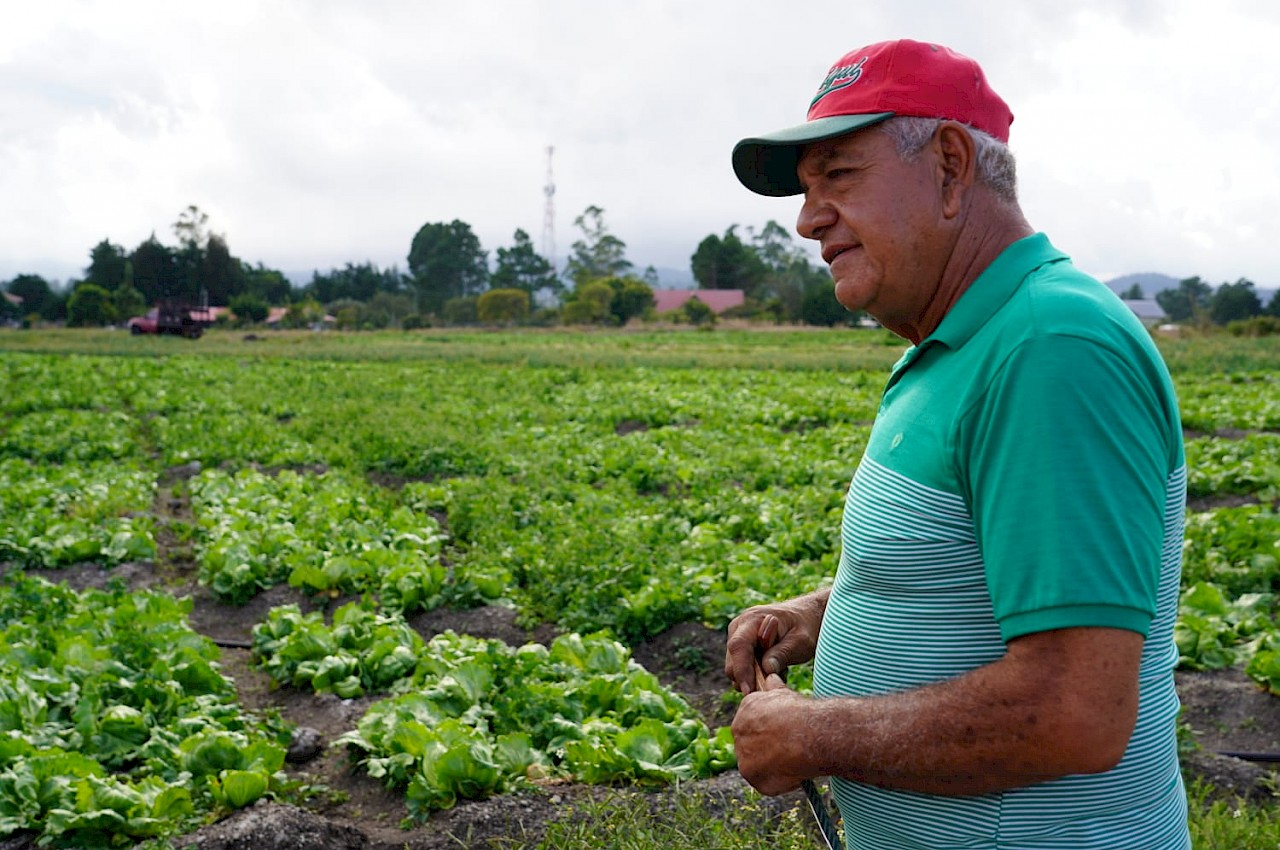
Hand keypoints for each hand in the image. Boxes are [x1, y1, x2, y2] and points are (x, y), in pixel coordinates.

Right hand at [723, 590, 826, 694]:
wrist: (805, 615)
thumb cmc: (804, 625)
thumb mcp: (801, 640)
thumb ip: (783, 653)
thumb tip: (766, 670)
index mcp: (752, 619)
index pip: (739, 646)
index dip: (741, 670)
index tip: (749, 691)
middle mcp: (739, 627)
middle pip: (733, 661)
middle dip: (749, 679)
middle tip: (775, 685)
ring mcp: (737, 636)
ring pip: (734, 668)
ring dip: (754, 677)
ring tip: (779, 671)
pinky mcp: (740, 647)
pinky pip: (740, 668)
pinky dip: (755, 674)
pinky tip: (774, 668)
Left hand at [731, 673, 813, 794]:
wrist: (808, 734)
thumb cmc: (800, 713)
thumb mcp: (784, 693)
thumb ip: (774, 687)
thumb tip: (771, 676)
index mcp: (745, 710)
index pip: (751, 724)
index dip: (768, 732)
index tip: (783, 736)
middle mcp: (738, 731)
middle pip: (750, 745)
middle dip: (767, 749)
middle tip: (789, 751)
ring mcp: (743, 755)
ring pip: (756, 765)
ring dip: (772, 766)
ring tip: (794, 762)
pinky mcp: (751, 775)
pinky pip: (765, 783)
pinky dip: (780, 782)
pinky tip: (795, 774)